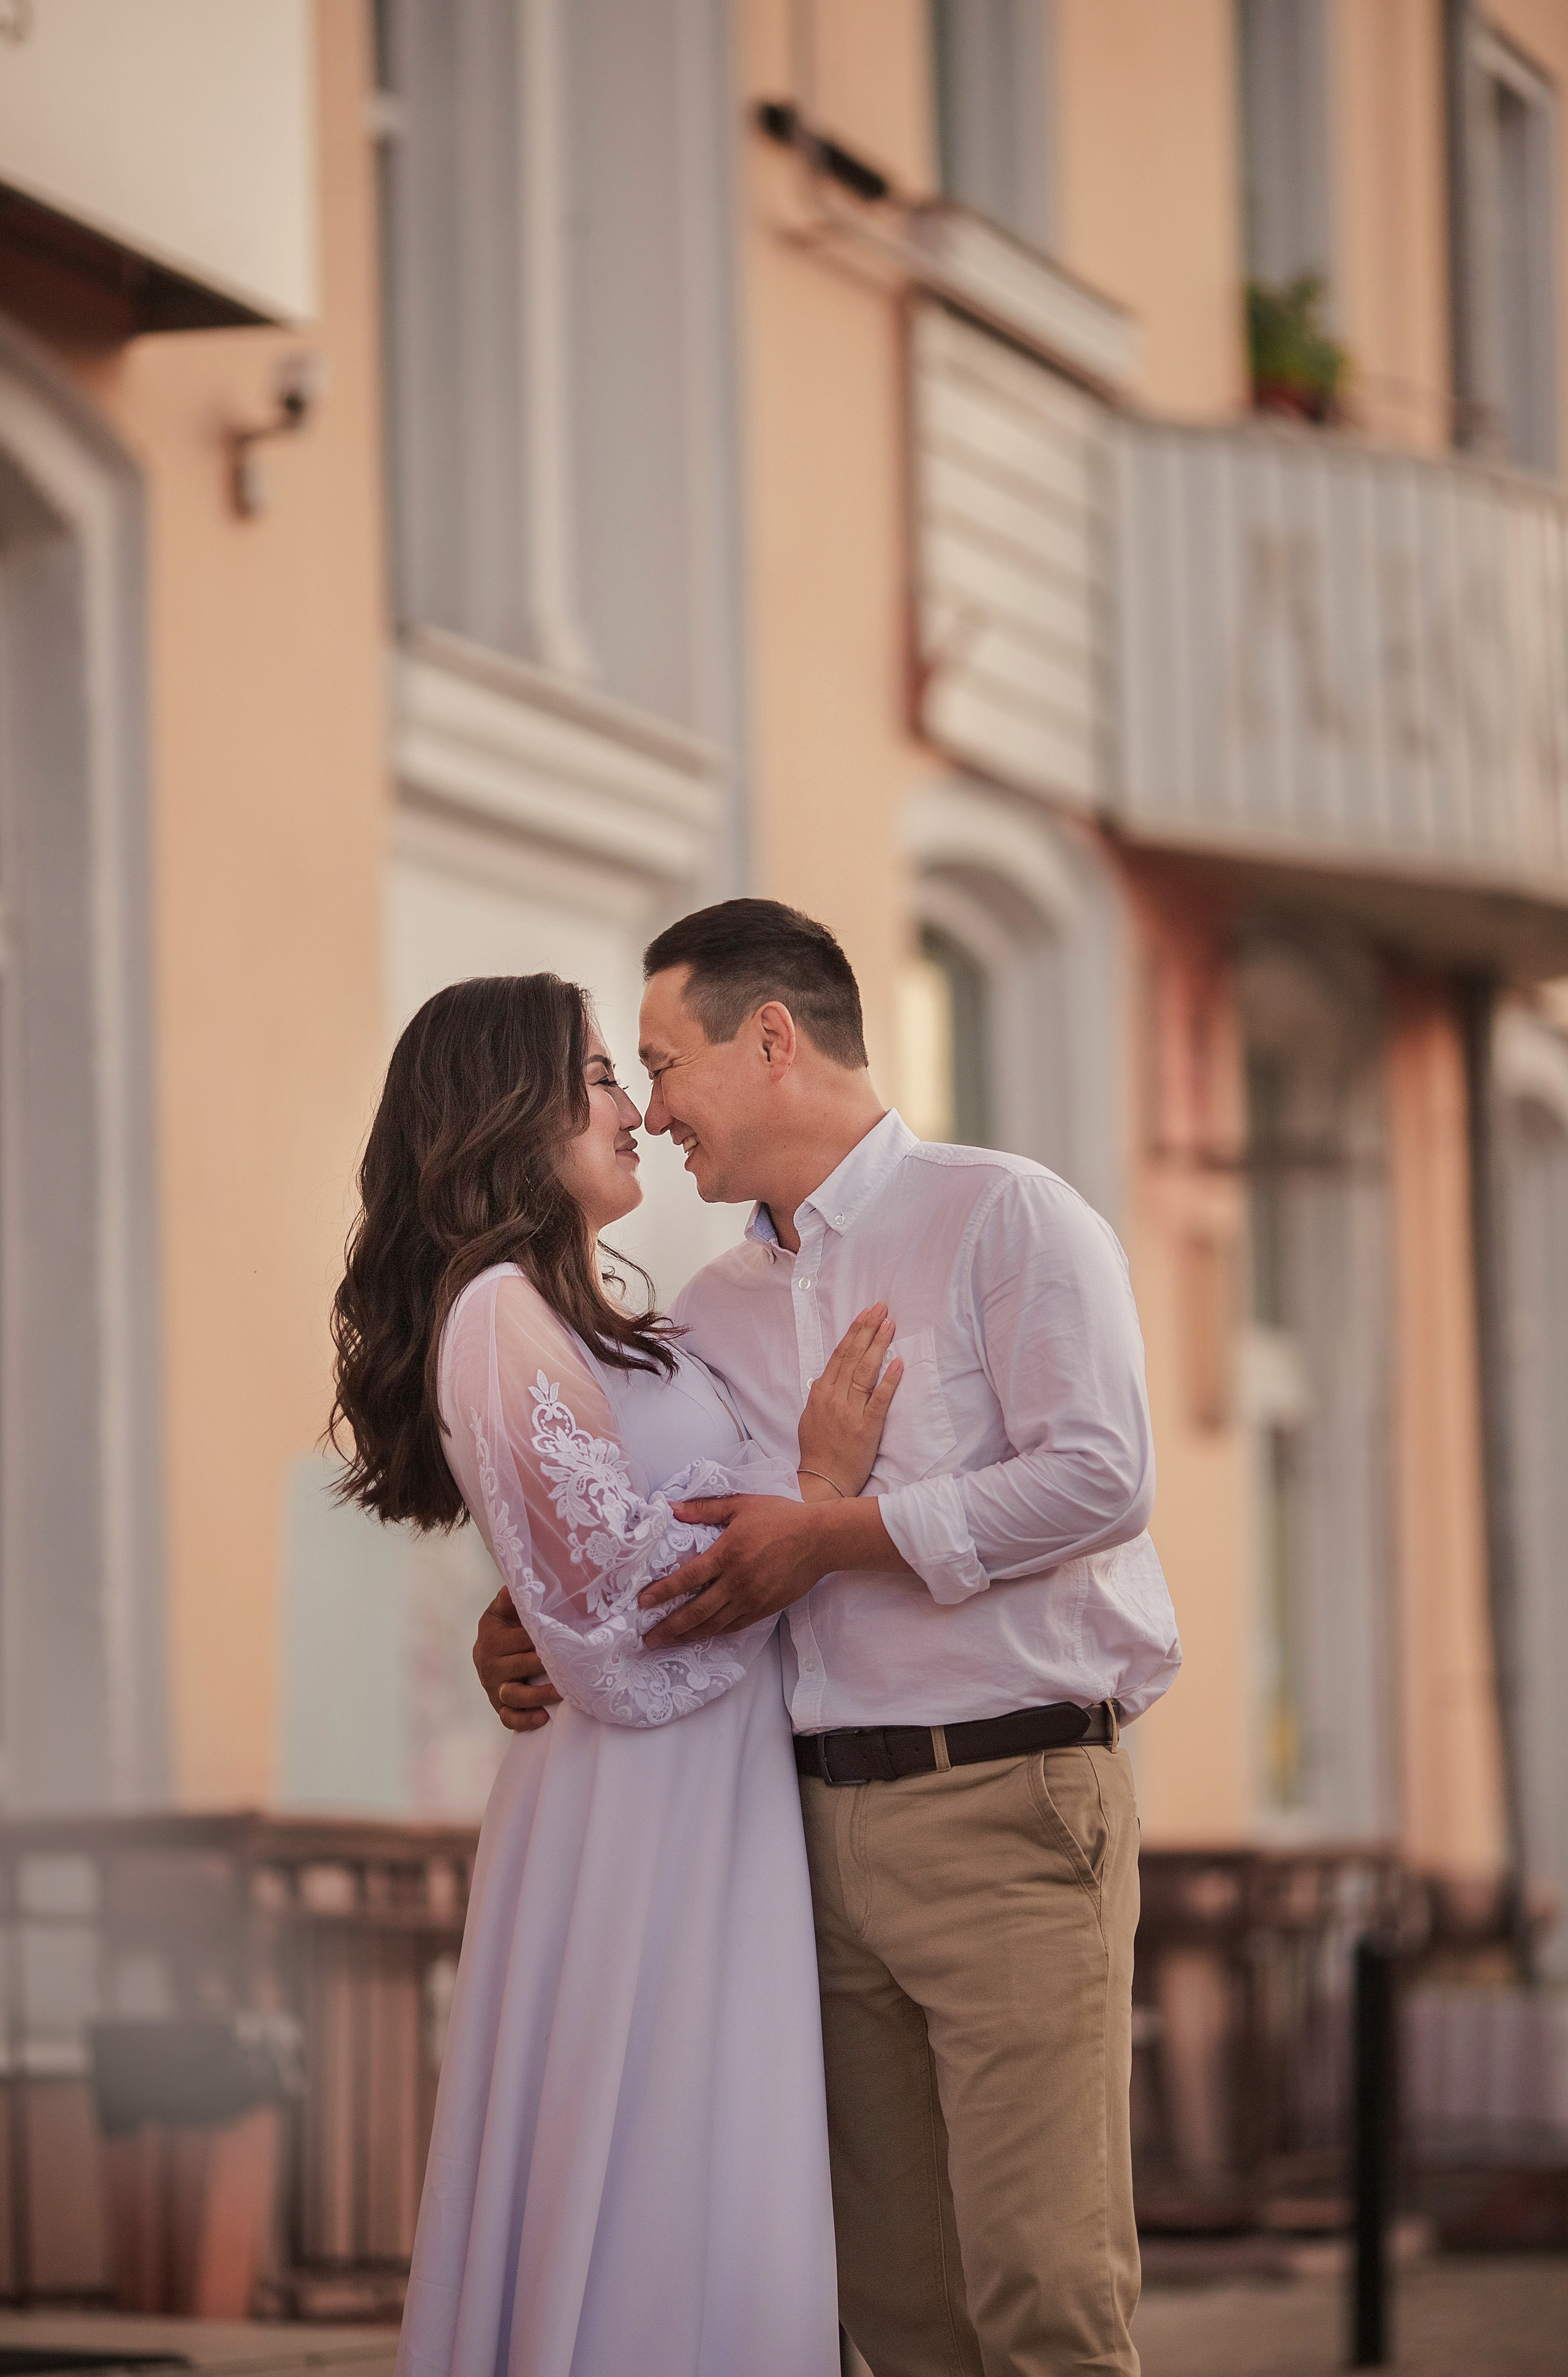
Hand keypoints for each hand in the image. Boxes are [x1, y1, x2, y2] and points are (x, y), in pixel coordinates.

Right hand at [472, 1587, 561, 1731]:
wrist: (487, 1651)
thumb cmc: (505, 1626)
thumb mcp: (503, 1609)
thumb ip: (509, 1599)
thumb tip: (514, 1584)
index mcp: (491, 1637)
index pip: (518, 1639)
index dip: (541, 1638)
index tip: (563, 1637)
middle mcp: (488, 1664)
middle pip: (518, 1666)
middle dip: (543, 1665)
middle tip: (569, 1664)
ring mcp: (493, 1687)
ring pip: (513, 1695)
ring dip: (538, 1695)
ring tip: (561, 1691)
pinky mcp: (498, 1706)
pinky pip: (508, 1717)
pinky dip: (524, 1720)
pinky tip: (543, 1718)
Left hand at [640, 1496, 830, 1642]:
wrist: (820, 1539)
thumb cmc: (780, 1517)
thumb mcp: (741, 1505)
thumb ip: (704, 1509)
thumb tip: (671, 1507)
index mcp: (727, 1554)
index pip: (687, 1578)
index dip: (662, 1592)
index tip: (642, 1603)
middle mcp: (737, 1582)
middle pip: (696, 1611)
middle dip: (670, 1627)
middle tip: (648, 1638)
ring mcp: (752, 1599)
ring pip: (714, 1624)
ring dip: (689, 1635)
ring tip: (669, 1642)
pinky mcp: (765, 1609)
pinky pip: (734, 1627)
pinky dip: (715, 1633)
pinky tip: (703, 1634)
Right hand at [797, 1305, 902, 1499]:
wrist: (822, 1480)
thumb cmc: (818, 1449)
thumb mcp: (810, 1416)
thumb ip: (821, 1393)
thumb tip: (830, 1374)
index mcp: (820, 1393)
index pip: (839, 1355)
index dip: (854, 1332)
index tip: (866, 1313)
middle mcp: (833, 1398)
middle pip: (852, 1356)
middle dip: (868, 1329)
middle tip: (882, 1308)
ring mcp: (849, 1413)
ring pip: (865, 1372)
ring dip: (878, 1346)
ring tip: (890, 1325)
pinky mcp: (866, 1428)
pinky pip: (879, 1400)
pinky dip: (889, 1380)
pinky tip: (899, 1363)